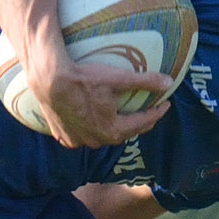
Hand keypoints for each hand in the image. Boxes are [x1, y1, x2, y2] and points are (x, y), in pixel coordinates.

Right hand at [34, 50, 171, 148]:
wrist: (49, 79)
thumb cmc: (84, 78)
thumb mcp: (118, 78)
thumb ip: (145, 82)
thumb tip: (169, 83)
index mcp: (112, 130)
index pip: (143, 122)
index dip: (157, 112)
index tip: (165, 103)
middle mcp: (96, 141)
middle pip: (124, 132)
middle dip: (138, 121)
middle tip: (148, 110)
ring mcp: (78, 140)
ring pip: (102, 136)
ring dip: (113, 128)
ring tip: (120, 116)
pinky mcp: (63, 136)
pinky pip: (81, 136)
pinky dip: (89, 130)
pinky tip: (92, 123)